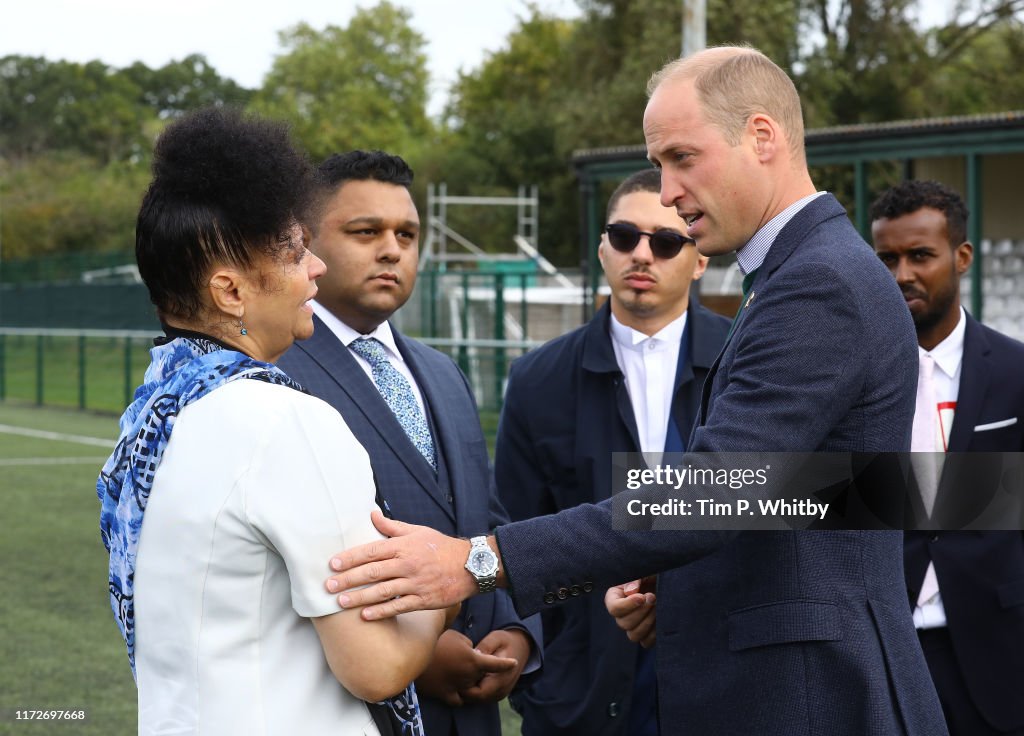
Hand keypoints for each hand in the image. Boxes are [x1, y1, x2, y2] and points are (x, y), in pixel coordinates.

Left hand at [325, 510, 479, 619]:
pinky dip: (381, 611)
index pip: (371, 550)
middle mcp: (407, 564)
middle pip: (372, 572)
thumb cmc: (441, 547)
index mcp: (404, 546)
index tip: (333, 564)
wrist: (471, 565)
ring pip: (382, 591)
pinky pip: (398, 606)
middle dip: (348, 579)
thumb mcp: (418, 531)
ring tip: (340, 602)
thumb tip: (371, 513)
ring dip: (359, 597)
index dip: (351, 558)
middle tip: (328, 586)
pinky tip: (365, 615)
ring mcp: (415, 583)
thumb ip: (392, 526)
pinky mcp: (423, 600)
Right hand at [415, 630, 518, 706]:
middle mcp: (468, 676)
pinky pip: (458, 699)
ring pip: (471, 688)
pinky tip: (459, 691)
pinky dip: (461, 695)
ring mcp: (457, 687)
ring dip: (471, 682)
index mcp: (473, 660)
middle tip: (472, 659)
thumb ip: (468, 644)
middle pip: (482, 676)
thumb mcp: (456, 636)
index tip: (514, 663)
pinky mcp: (444, 694)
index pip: (496, 664)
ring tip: (463, 672)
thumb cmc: (435, 641)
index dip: (506, 664)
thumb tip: (472, 651)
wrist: (413, 655)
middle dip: (481, 669)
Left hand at [458, 628, 529, 702]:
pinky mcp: (498, 693)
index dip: (465, 688)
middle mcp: (503, 689)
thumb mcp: (497, 638)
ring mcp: (501, 693)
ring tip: (463, 674)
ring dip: (469, 690)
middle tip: (457, 674)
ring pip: (478, 699)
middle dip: (465, 689)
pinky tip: (471, 677)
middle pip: (476, 698)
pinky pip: (482, 697)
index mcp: (503, 677)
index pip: (479, 693)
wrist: (521, 648)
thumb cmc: (506, 641)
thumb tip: (475, 654)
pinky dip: (474, 690)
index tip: (457, 674)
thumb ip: (486, 646)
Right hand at [605, 576, 656, 647]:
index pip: (614, 608)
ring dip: (648, 622)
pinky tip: (661, 617)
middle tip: (653, 597)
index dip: (627, 605)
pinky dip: (654, 633)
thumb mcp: (643, 571)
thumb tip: (630, 592)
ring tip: (658, 607)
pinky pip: (646, 642)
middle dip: (641, 612)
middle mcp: (621, 614)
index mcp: (615, 597)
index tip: (642, 597)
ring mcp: (633, 626)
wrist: (665, 582)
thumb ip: (635, 579)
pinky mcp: (646, 634)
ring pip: (633, 635)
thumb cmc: (651, 574)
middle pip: (623, 624)